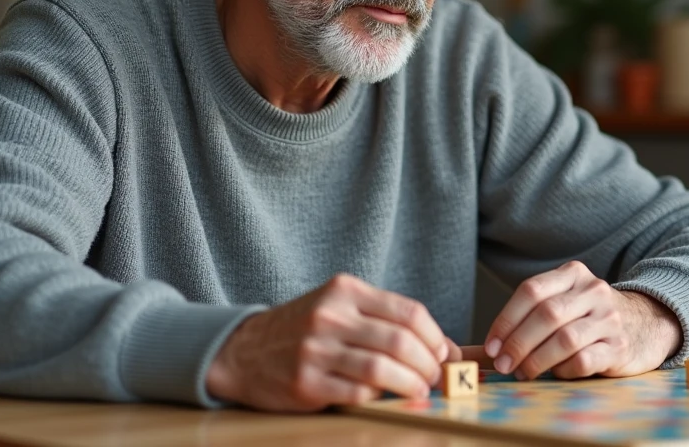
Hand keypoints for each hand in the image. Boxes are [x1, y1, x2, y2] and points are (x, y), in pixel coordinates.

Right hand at [206, 273, 460, 410]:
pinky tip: (386, 398)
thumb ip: (387, 320)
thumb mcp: (341, 308)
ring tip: (419, 390)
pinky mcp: (305, 383)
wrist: (244, 350)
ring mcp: (315, 349)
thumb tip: (445, 348)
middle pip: (400, 341)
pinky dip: (380, 399)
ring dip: (411, 385)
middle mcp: (330, 315)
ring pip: (382, 369)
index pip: (408, 311)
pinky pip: (357, 394)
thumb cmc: (305, 329)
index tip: (444, 354)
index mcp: (345, 290)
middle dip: (427, 364)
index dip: (435, 336)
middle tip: (435, 378)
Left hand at [482, 261, 682, 380]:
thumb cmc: (590, 317)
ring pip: (565, 339)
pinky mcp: (621, 347)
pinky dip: (563, 370)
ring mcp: (610, 319)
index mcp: (573, 274)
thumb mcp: (567, 301)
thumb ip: (532, 315)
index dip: (506, 319)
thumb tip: (486, 349)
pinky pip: (585, 360)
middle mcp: (593, 291)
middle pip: (546, 314)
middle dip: (518, 343)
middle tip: (503, 365)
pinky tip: (556, 373)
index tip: (492, 346)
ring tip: (522, 373)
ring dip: (536, 360)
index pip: (531, 291)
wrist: (648, 323)